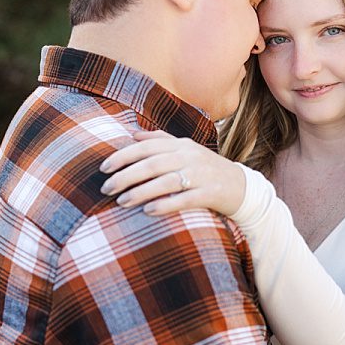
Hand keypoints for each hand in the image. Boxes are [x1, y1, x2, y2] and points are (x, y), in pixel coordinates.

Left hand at [99, 129, 245, 216]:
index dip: (123, 156)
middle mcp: (189, 156)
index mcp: (180, 145)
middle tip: (106, 188)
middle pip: (151, 164)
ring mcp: (201, 175)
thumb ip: (159, 140)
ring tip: (121, 202)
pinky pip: (185, 199)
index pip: (146, 147)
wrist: (241, 186)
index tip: (103, 167)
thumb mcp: (186, 149)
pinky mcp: (210, 194)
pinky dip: (166, 204)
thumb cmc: (205, 168)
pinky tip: (148, 211)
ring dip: (140, 192)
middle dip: (125, 176)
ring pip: (165, 182)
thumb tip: (131, 134)